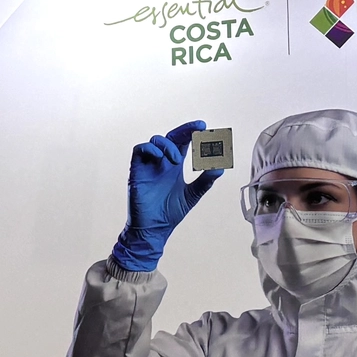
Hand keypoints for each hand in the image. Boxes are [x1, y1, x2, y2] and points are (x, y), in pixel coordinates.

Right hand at [111, 120, 220, 271]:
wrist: (154, 228)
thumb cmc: (170, 213)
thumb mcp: (192, 194)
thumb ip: (205, 181)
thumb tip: (219, 168)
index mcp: (174, 166)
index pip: (183, 143)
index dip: (191, 133)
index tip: (204, 127)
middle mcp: (161, 163)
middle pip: (170, 138)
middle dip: (183, 130)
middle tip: (197, 128)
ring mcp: (149, 166)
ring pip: (155, 141)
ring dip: (168, 144)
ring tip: (175, 159)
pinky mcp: (137, 171)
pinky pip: (139, 150)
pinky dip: (150, 149)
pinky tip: (161, 157)